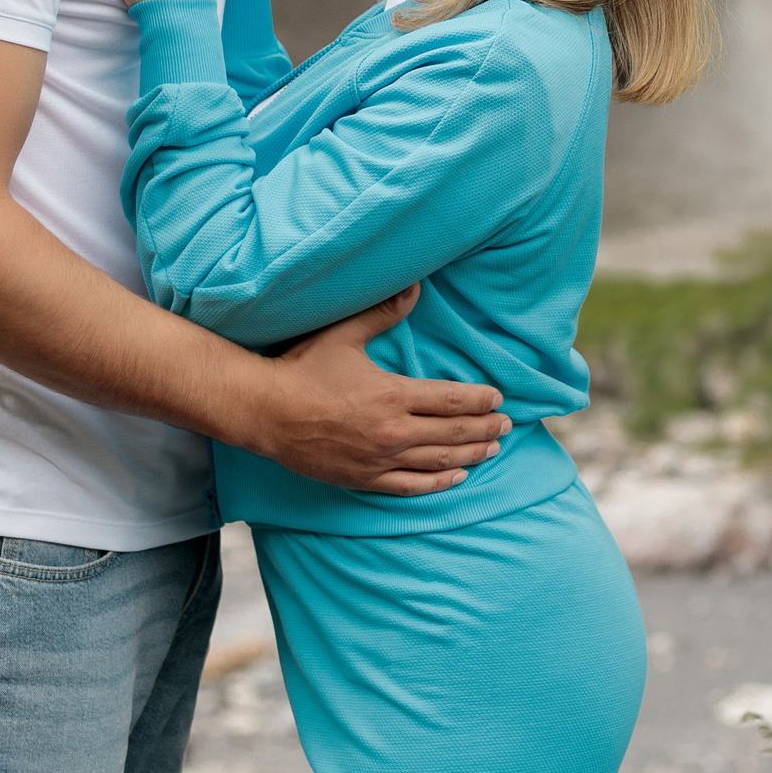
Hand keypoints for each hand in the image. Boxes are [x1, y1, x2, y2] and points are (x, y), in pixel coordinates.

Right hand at [235, 283, 513, 495]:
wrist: (264, 412)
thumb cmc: (303, 369)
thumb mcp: (344, 335)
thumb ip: (383, 313)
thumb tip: (415, 286)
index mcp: (392, 395)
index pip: (452, 400)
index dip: (480, 400)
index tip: (499, 398)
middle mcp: (392, 431)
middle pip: (453, 432)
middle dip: (485, 428)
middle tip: (507, 425)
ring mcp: (379, 459)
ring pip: (439, 461)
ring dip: (471, 455)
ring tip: (493, 449)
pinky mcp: (363, 478)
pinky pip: (411, 486)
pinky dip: (438, 483)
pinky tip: (457, 478)